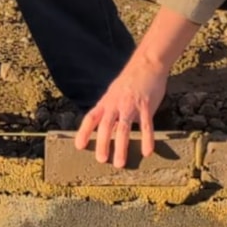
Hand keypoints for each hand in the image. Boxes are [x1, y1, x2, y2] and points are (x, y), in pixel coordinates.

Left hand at [74, 52, 169, 168]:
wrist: (147, 64)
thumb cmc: (130, 80)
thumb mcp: (115, 93)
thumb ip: (111, 110)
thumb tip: (109, 130)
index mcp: (106, 101)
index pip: (91, 118)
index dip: (84, 132)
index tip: (78, 146)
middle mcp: (116, 104)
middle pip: (105, 125)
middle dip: (102, 143)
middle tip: (101, 160)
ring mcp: (131, 105)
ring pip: (123, 128)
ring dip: (121, 147)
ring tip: (120, 163)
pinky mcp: (146, 106)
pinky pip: (146, 125)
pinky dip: (147, 139)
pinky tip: (147, 152)